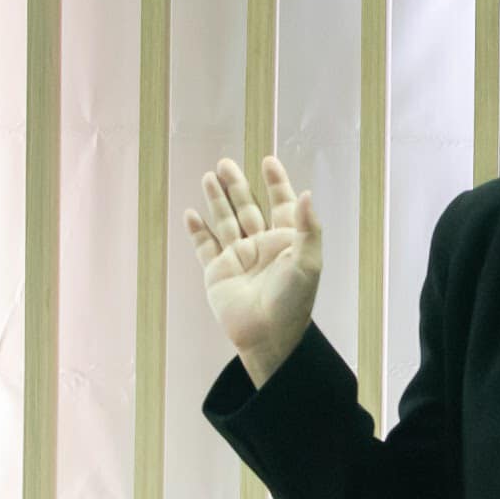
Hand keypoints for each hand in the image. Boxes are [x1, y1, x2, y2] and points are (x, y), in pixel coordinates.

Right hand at [183, 155, 322, 384]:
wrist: (268, 337)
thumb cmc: (293, 301)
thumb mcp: (308, 262)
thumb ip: (308, 227)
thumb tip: (307, 193)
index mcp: (285, 242)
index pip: (281, 204)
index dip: (276, 183)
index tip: (267, 161)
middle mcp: (261, 246)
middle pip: (247, 208)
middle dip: (237, 185)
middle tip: (224, 163)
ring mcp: (238, 258)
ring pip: (225, 221)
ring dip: (217, 200)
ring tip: (209, 176)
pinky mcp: (217, 273)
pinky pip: (205, 247)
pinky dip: (198, 231)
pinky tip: (191, 214)